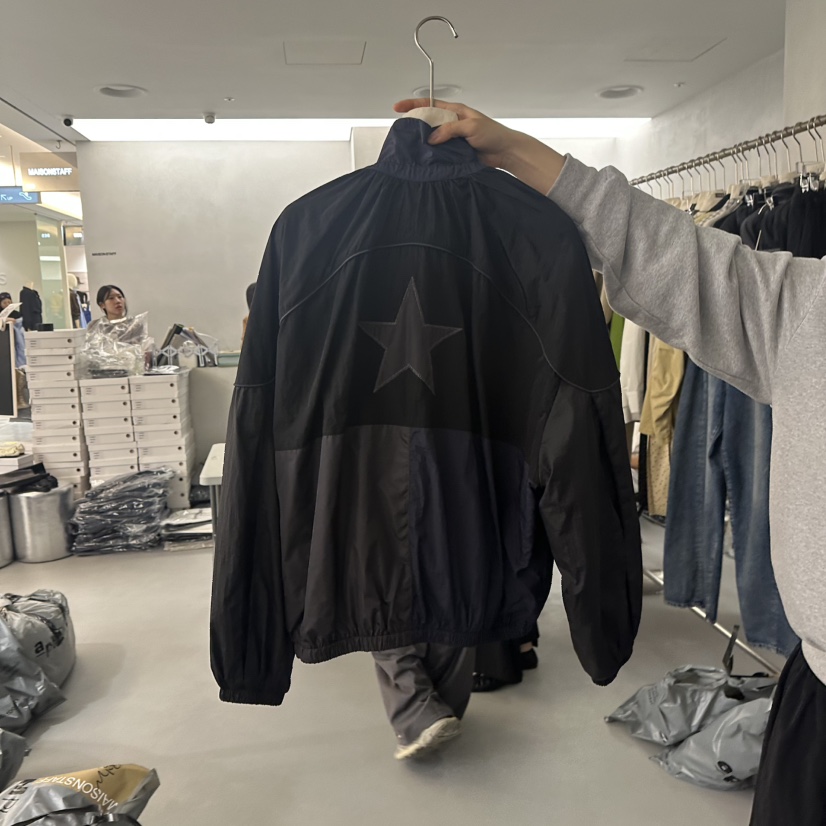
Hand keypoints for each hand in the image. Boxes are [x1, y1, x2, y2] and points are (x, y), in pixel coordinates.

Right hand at [393, 99, 566, 194]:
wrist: (505, 153)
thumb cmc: (493, 134)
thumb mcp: (470, 126)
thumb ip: (449, 130)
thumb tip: (431, 138)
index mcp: (455, 111)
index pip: (430, 104)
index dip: (413, 105)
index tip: (398, 108)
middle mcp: (452, 124)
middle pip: (428, 122)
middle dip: (415, 126)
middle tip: (403, 132)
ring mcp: (453, 139)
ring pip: (433, 139)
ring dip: (423, 143)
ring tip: (411, 147)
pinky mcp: (455, 153)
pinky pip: (440, 153)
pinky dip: (432, 155)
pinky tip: (425, 159)